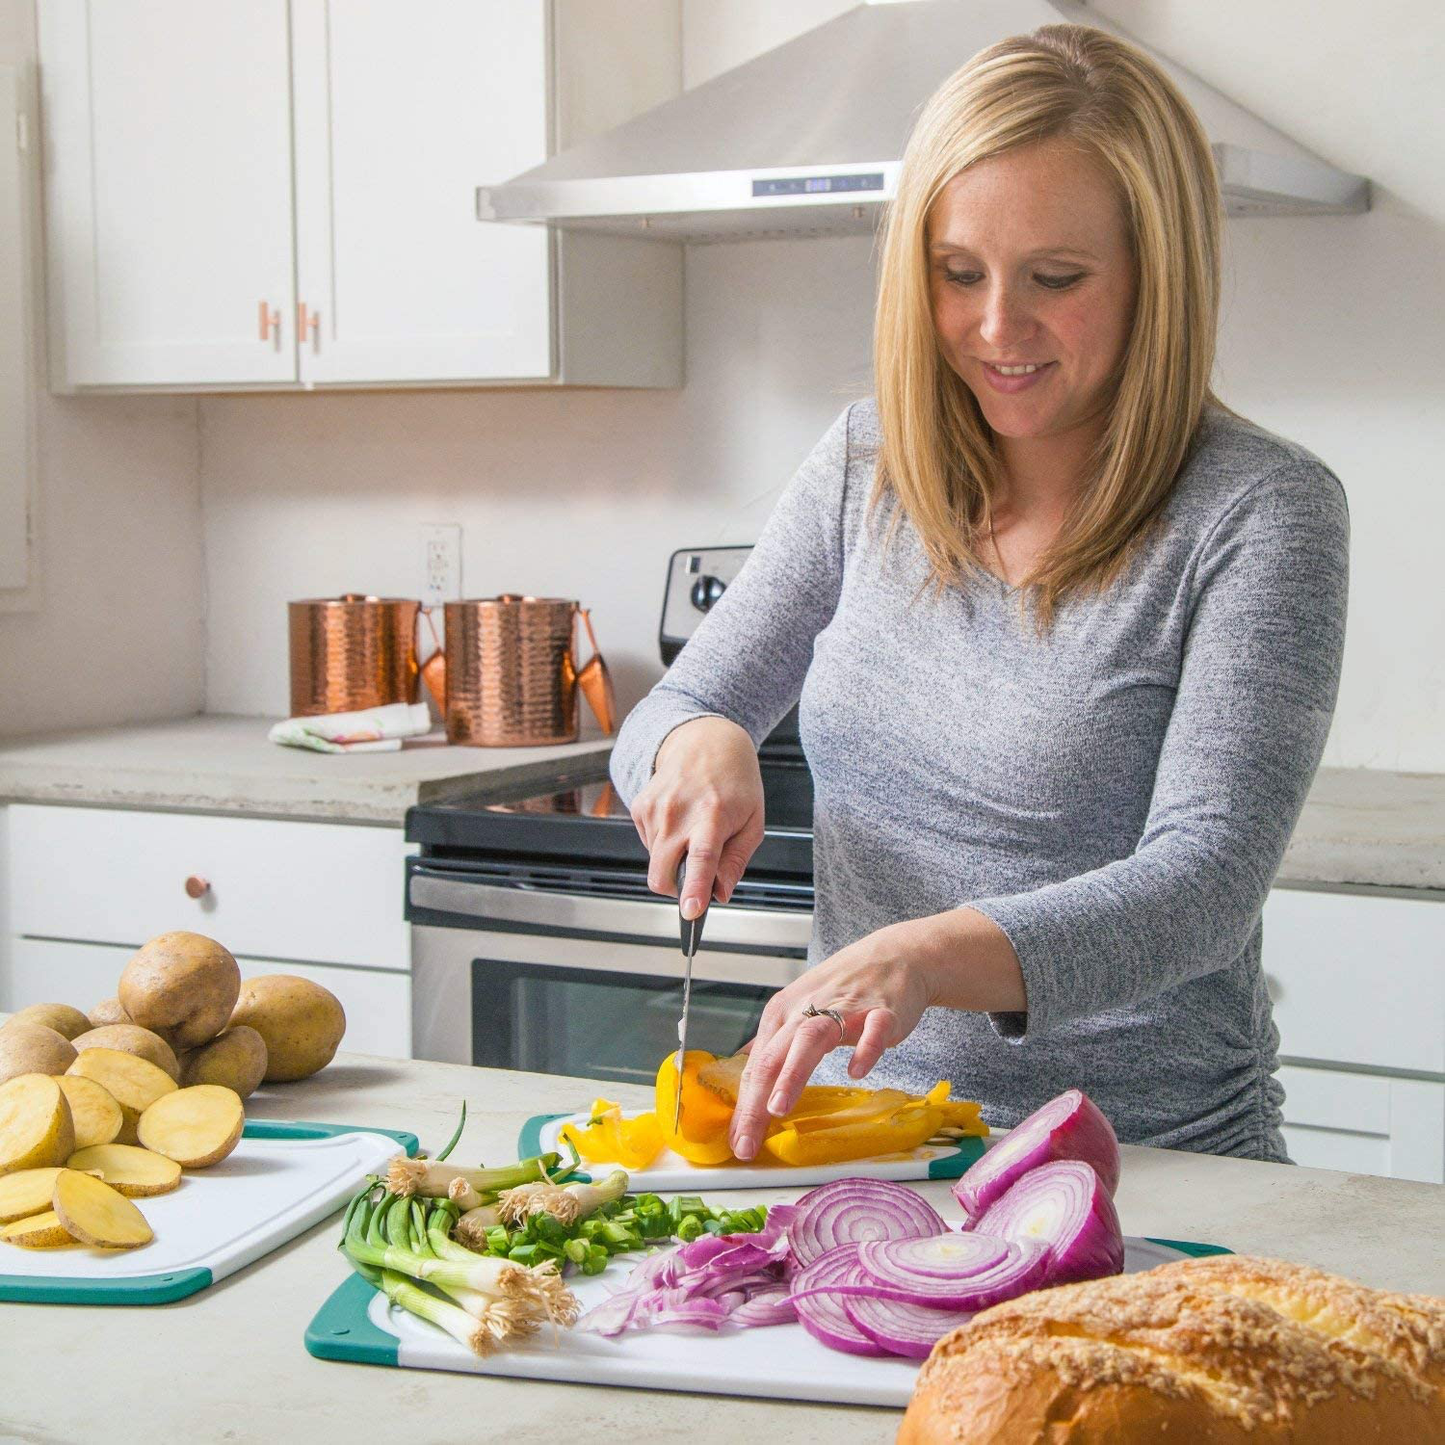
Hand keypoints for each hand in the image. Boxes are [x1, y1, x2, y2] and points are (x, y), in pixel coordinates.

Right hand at [630, 715, 764, 918]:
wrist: (705, 740)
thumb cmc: (735, 781)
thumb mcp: (753, 821)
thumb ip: (737, 861)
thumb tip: (721, 893)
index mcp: (712, 815)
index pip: (701, 859)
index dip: (695, 889)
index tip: (691, 911)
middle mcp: (678, 812)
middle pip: (662, 873)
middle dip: (675, 890)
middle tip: (696, 879)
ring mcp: (654, 809)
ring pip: (655, 863)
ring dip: (673, 861)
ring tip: (693, 832)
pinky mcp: (639, 806)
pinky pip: (647, 845)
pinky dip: (663, 845)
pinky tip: (679, 822)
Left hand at [727, 919, 939, 1160]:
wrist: (893, 956)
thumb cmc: (844, 988)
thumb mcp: (799, 1009)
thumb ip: (775, 1041)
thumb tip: (743, 1064)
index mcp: (784, 1014)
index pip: (757, 1065)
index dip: (743, 1106)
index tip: (736, 1142)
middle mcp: (807, 1010)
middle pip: (774, 1057)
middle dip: (756, 1102)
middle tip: (747, 1140)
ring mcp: (845, 1009)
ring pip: (811, 1039)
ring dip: (792, 1074)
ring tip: (777, 1108)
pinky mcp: (881, 1011)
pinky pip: (873, 1031)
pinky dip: (865, 1050)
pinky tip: (856, 1071)